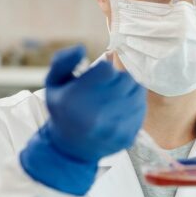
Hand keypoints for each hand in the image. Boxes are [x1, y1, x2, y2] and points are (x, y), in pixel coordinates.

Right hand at [20, 45, 146, 194]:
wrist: (70, 149)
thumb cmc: (63, 110)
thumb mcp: (53, 83)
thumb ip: (63, 61)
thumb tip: (81, 47)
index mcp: (75, 100)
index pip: (107, 69)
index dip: (105, 67)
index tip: (100, 73)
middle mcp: (96, 116)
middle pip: (125, 78)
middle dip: (118, 77)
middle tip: (108, 84)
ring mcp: (114, 128)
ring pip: (137, 91)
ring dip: (128, 88)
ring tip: (115, 94)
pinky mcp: (128, 136)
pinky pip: (141, 108)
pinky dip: (134, 104)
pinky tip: (121, 108)